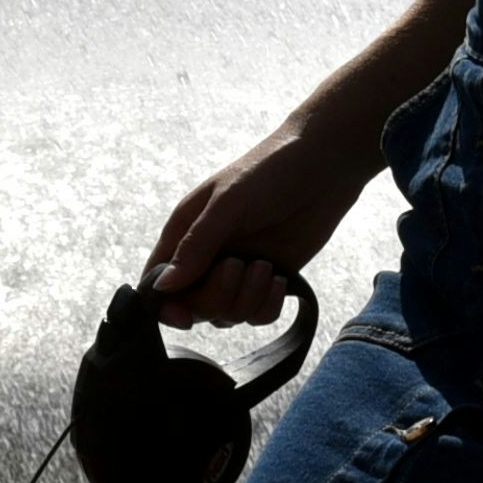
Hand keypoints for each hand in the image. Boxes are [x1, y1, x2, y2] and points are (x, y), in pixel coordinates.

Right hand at [141, 116, 368, 328]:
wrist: (325, 165)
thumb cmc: (268, 171)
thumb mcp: (227, 204)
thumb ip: (195, 246)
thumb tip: (162, 287)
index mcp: (184, 234)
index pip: (157, 284)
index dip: (166, 308)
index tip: (186, 317)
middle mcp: (206, 257)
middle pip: (194, 306)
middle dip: (218, 295)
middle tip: (240, 265)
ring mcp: (237, 270)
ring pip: (226, 315)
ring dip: (248, 299)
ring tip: (267, 266)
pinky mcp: (267, 279)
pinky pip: (258, 315)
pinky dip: (268, 305)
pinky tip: (281, 278)